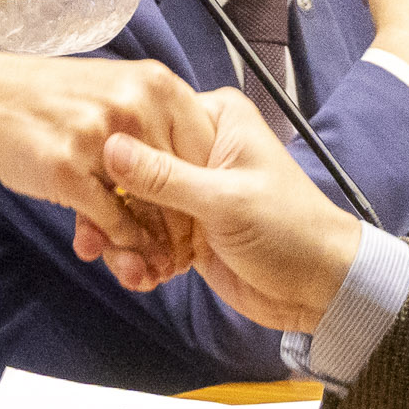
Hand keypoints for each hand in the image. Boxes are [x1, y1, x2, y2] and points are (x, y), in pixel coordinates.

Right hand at [0, 39, 216, 275]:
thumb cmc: (48, 99)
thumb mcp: (117, 97)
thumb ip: (159, 128)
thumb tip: (201, 170)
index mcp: (157, 84)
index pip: (205, 149)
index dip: (207, 191)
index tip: (204, 220)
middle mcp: (137, 105)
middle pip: (183, 182)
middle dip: (184, 227)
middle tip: (182, 255)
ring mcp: (102, 138)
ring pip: (150, 207)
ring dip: (156, 245)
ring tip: (154, 265)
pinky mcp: (69, 169)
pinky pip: (114, 220)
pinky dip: (124, 245)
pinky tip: (123, 255)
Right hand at [88, 82, 365, 330]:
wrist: (320, 288)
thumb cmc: (291, 231)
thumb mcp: (224, 201)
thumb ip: (164, 177)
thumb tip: (110, 145)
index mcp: (215, 120)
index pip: (145, 122)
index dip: (113, 157)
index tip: (89, 188)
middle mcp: (199, 148)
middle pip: (131, 169)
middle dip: (112, 212)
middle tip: (95, 241)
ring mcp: (191, 190)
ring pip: (133, 207)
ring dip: (125, 241)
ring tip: (130, 269)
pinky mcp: (186, 228)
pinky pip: (146, 236)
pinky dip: (139, 258)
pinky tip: (143, 276)